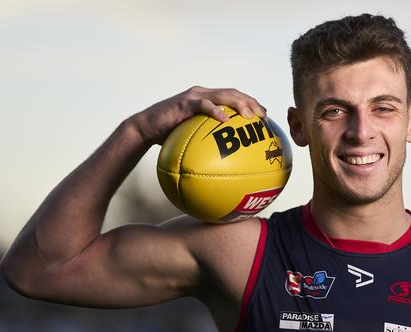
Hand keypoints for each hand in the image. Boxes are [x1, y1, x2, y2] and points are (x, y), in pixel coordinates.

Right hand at [128, 86, 265, 144]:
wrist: (145, 128)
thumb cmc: (170, 135)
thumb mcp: (193, 136)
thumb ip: (209, 139)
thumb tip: (227, 159)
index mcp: (208, 98)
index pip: (234, 96)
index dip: (251, 102)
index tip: (264, 114)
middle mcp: (203, 93)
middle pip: (233, 93)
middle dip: (250, 102)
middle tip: (263, 115)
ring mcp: (193, 96)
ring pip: (222, 95)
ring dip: (238, 104)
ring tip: (249, 116)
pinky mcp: (183, 103)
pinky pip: (203, 105)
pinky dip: (216, 111)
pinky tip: (226, 120)